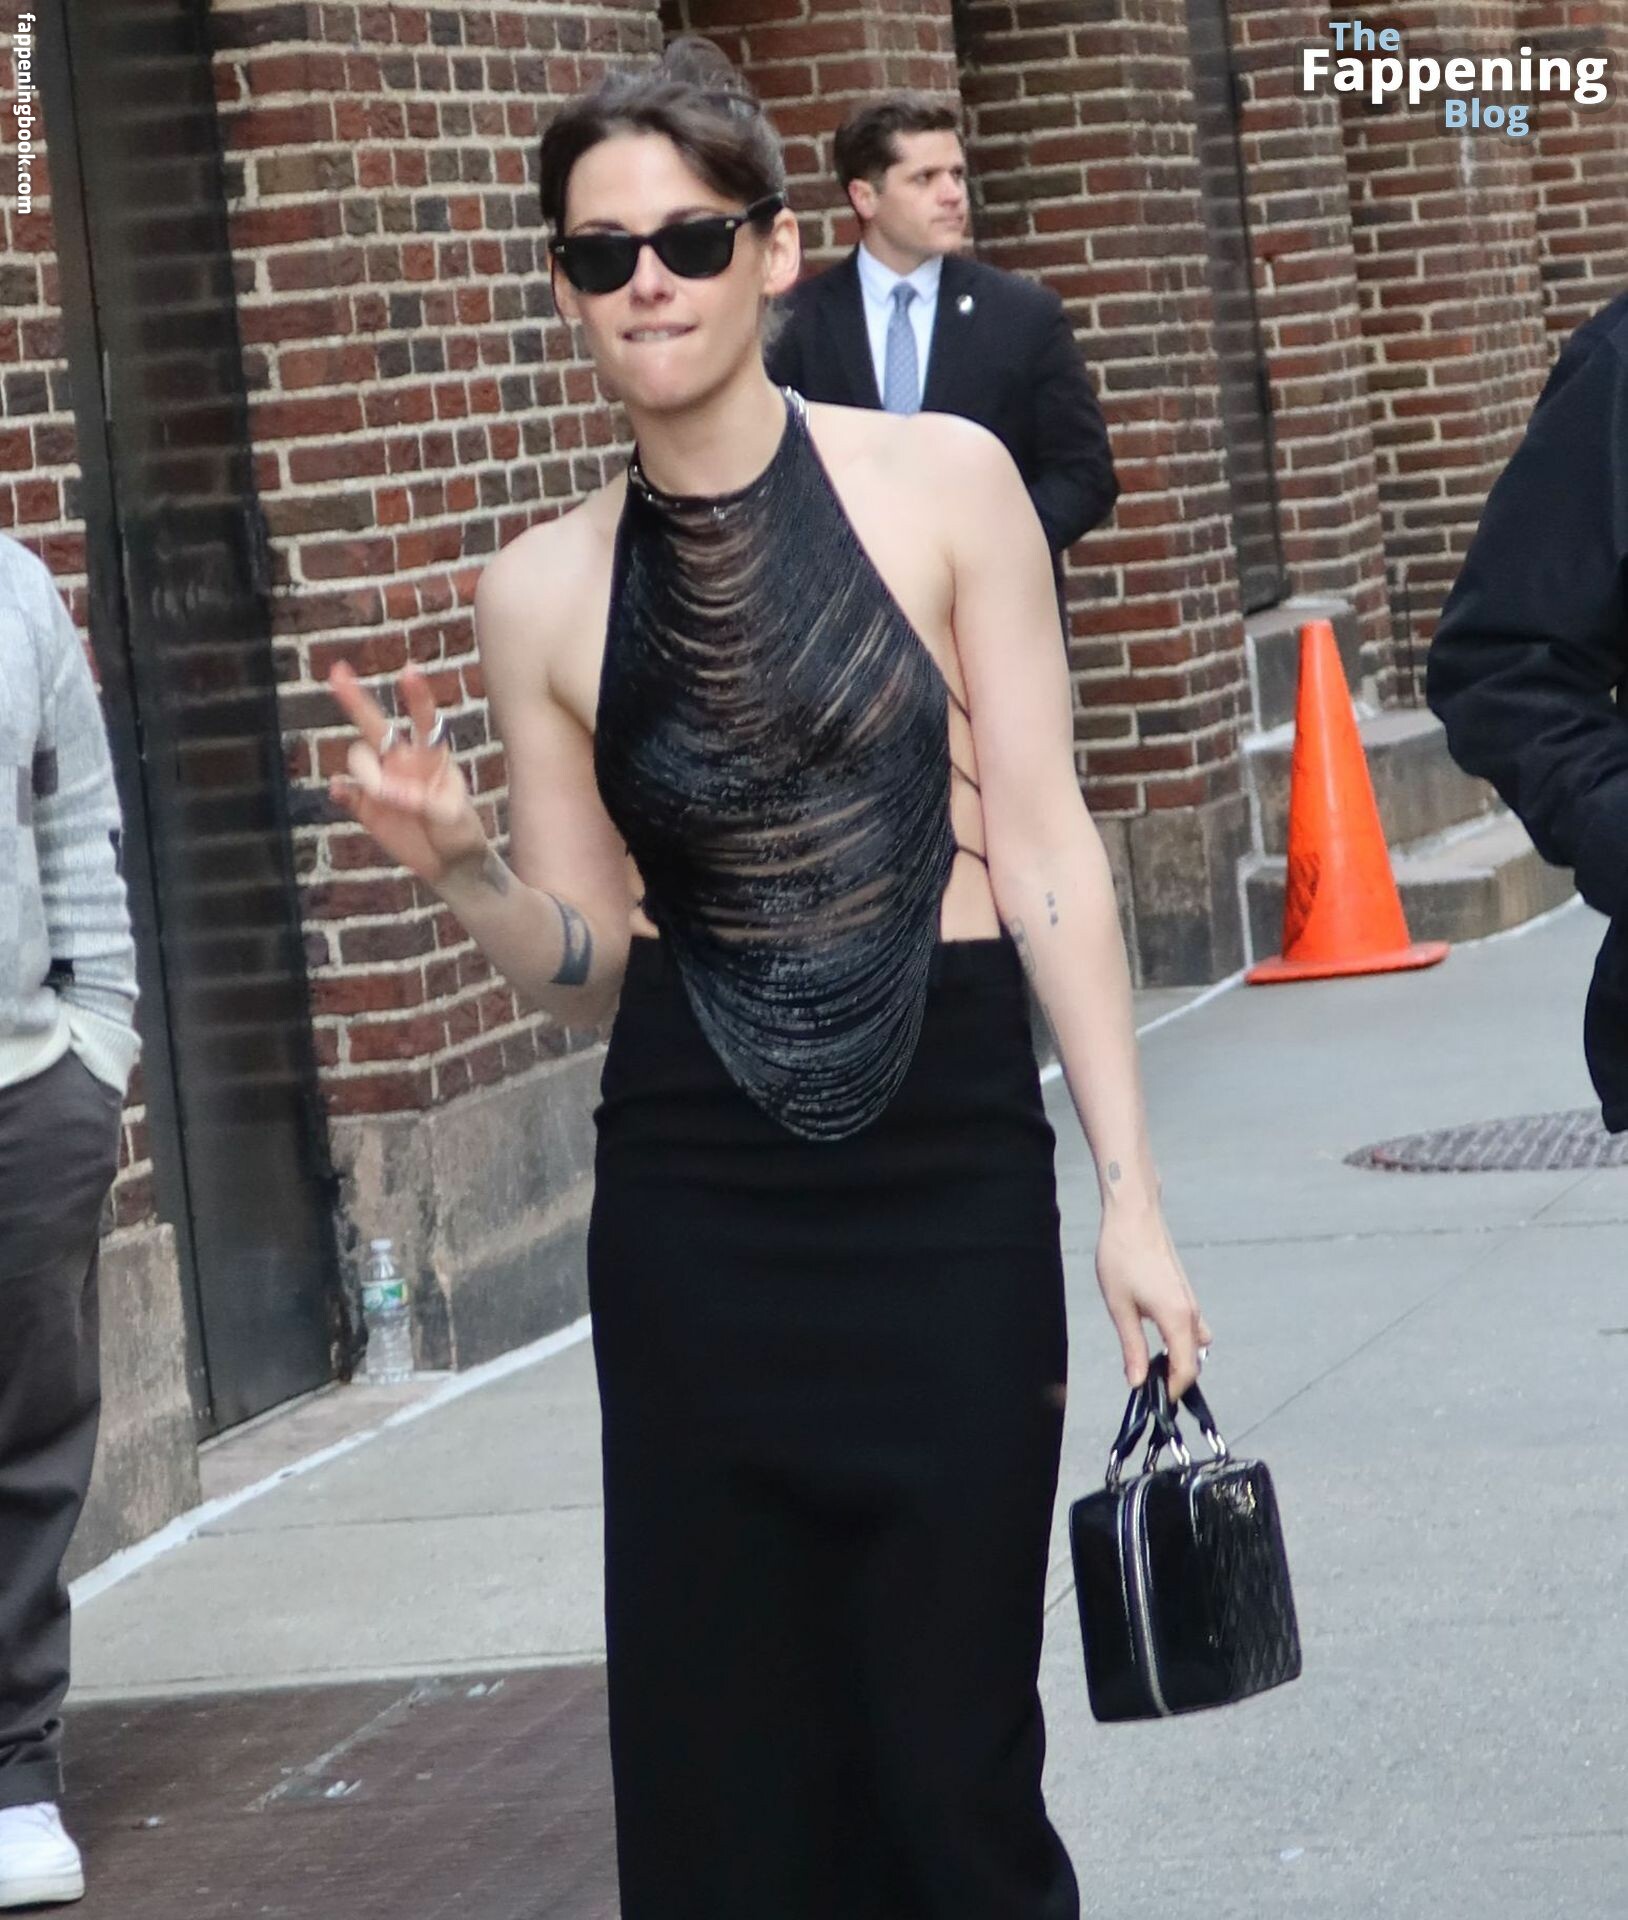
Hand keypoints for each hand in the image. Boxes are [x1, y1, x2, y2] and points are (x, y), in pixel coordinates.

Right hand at [326, 661, 488, 889]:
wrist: (451, 864)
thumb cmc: (460, 832)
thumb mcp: (451, 816)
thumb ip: (421, 801)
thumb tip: (387, 793)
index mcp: (431, 757)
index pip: (424, 721)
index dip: (416, 697)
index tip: (409, 671)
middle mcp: (402, 762)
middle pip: (375, 725)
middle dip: (356, 699)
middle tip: (336, 671)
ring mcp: (382, 782)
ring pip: (360, 759)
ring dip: (367, 773)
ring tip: (390, 799)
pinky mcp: (367, 807)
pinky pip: (346, 791)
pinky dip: (340, 789)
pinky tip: (340, 790)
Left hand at [1095, 1200, 1212, 1398]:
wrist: (1134, 1216)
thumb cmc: (1122, 1258)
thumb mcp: (1120, 1308)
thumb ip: (1132, 1347)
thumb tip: (1137, 1382)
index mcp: (1178, 1320)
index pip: (1186, 1370)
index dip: (1174, 1392)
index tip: (1156, 1403)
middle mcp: (1192, 1313)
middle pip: (1193, 1360)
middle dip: (1176, 1378)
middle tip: (1148, 1386)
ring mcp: (1191, 1301)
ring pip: (1195, 1343)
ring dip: (1179, 1358)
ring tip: (1150, 1364)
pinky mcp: (1184, 1291)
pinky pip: (1191, 1327)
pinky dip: (1180, 1341)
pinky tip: (1154, 1337)